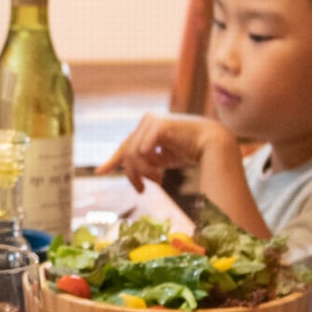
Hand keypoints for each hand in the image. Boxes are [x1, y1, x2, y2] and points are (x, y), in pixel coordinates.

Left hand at [96, 112, 236, 192]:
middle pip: (127, 153)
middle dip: (133, 175)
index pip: (126, 146)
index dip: (113, 160)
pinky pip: (142, 151)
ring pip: (133, 154)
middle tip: (142, 190)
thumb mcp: (162, 159)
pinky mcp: (159, 125)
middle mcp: (147, 121)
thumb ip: (147, 162)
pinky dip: (150, 165)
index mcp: (146, 128)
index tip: (100, 172)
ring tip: (159, 180)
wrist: (211, 144)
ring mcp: (152, 121)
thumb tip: (132, 173)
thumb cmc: (189, 151)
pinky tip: (161, 171)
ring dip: (144, 172)